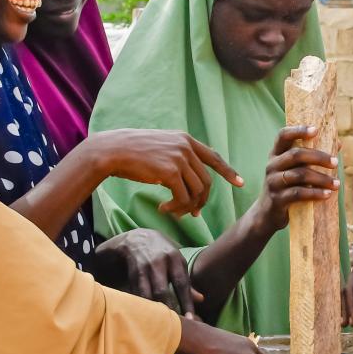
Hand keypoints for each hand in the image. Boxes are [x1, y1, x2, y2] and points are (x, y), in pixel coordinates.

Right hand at [89, 129, 242, 217]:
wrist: (112, 151)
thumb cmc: (132, 153)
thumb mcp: (161, 147)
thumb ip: (178, 156)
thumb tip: (191, 180)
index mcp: (185, 139)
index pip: (213, 157)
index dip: (228, 172)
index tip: (240, 183)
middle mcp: (186, 147)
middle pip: (206, 181)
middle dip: (201, 200)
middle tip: (192, 213)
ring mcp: (179, 158)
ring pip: (197, 191)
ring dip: (187, 207)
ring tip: (174, 212)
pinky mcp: (170, 172)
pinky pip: (183, 197)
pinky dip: (176, 208)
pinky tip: (164, 209)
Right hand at [92, 229, 198, 316]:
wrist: (137, 238)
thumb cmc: (164, 254)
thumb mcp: (177, 262)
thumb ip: (187, 281)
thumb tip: (201, 300)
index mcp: (174, 258)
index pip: (182, 283)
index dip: (186, 301)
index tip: (190, 318)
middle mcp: (159, 262)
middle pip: (161, 290)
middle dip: (167, 308)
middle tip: (173, 325)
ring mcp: (143, 268)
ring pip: (146, 293)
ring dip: (152, 309)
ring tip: (159, 323)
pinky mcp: (131, 274)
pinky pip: (136, 293)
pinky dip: (142, 305)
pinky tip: (146, 315)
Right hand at [254, 125, 338, 232]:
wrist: (267, 213)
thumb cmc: (287, 186)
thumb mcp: (295, 169)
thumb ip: (312, 156)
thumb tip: (338, 143)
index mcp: (276, 154)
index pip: (283, 135)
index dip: (298, 130)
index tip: (316, 130)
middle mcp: (272, 165)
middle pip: (296, 155)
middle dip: (318, 157)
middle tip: (335, 162)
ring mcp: (273, 182)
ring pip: (299, 175)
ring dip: (321, 179)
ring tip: (336, 183)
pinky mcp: (277, 199)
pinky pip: (298, 193)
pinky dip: (315, 193)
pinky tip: (327, 194)